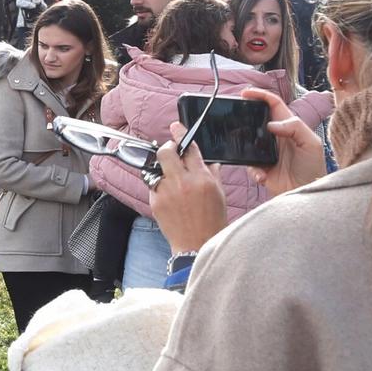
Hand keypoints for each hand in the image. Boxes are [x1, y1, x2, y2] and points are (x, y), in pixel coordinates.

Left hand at [150, 123, 229, 255]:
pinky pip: (153, 185)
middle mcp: (182, 182)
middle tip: (170, 150)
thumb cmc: (212, 220)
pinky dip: (159, 185)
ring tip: (171, 178)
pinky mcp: (155, 202)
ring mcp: (166, 192)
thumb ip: (211, 173)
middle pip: (166, 152)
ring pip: (156, 169)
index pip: (189, 148)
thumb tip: (207, 159)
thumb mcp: (219, 193)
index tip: (176, 127)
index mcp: (202, 178)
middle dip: (167, 148)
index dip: (181, 135)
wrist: (197, 243)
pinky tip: (169, 194)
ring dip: (162, 169)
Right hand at [238, 86, 328, 195]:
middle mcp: (275, 136)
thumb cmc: (313, 167)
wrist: (307, 190)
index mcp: (288, 126)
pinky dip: (253, 170)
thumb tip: (271, 124)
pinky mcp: (259, 166)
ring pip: (246, 140)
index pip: (273, 104)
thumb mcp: (311, 143)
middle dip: (244, 115)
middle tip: (234, 115)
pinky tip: (262, 174)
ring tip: (244, 149)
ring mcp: (265, 151)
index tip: (246, 93)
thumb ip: (295, 127)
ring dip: (242, 144)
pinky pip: (247, 164)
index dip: (260, 95)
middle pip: (256, 119)